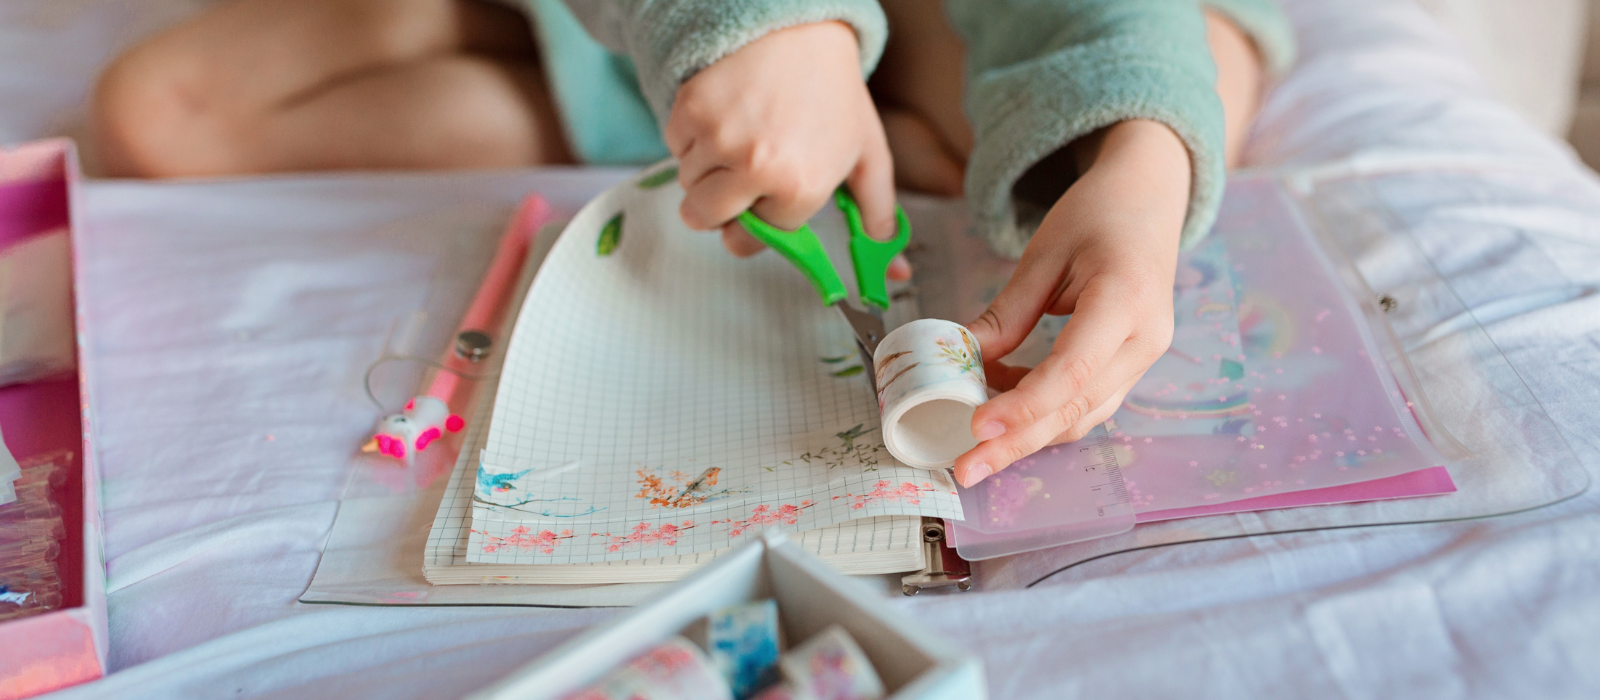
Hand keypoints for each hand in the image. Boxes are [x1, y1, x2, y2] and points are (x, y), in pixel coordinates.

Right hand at [666, 21, 908, 279]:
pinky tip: (726, 115)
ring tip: (741, 136)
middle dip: (720, 203)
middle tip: (744, 173)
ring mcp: (719, 139)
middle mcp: (757, 168)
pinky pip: (674, 147)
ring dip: (706, 169)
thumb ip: (877, 217)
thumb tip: (895, 275)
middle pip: (705, 219)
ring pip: (687, 184)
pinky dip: (691, 138)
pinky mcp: (690, 111)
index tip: (764, 201)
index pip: (749, 240)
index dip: (755, 221)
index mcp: (801, 188)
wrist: (801, 27)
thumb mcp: (867, 157)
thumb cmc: (835, 95)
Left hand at [953, 120, 1188, 487]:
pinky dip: (1043, 415)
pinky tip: (1000, 409)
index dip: (1024, 405)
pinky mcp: (1131, 366)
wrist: (1149, 199)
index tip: (976, 427)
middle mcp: (1146, 340)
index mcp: (1127, 299)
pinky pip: (1087, 403)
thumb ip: (1006, 314)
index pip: (1073, 370)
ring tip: (973, 448)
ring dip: (1028, 436)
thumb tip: (961, 362)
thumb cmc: (1096, 215)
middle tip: (965, 469)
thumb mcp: (1043, 253)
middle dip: (1018, 443)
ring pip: (1083, 416)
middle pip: (1077, 408)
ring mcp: (1144, 358)